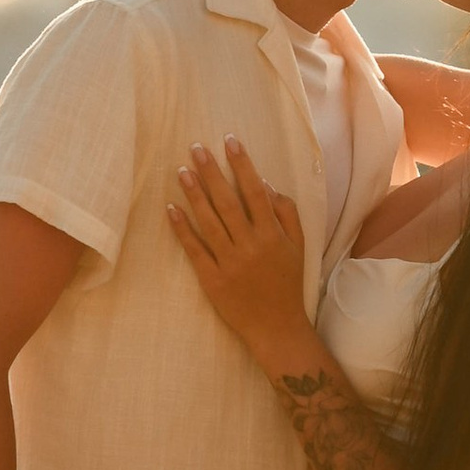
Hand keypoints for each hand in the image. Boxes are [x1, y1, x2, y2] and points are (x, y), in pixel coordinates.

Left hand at [167, 138, 309, 354]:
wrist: (276, 327)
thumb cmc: (288, 283)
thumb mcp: (298, 247)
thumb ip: (286, 214)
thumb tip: (266, 184)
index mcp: (273, 235)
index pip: (255, 192)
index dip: (242, 165)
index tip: (230, 141)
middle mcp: (251, 246)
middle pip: (227, 202)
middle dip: (212, 172)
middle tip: (196, 148)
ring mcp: (230, 263)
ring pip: (209, 222)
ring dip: (194, 194)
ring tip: (182, 171)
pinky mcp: (212, 280)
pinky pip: (194, 250)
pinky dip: (182, 229)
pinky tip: (171, 208)